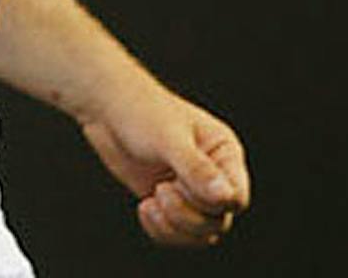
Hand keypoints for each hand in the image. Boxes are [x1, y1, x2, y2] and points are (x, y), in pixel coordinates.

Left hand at [80, 79, 250, 247]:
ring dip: (174, 226)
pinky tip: (144, 206)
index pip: (237, 197)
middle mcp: (214, 175)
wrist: (110, 113)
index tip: (181, 185)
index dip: (214, 204)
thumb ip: (198, 170)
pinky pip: (176, 235)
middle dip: (187, 216)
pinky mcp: (170, 204)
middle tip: (161, 189)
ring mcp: (191, 192)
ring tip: (152, 200)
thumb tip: (226, 197)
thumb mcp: (170, 140)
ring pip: (200, 234)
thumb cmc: (144, 114)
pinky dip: (161, 230)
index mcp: (224, 153)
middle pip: (218, 221)